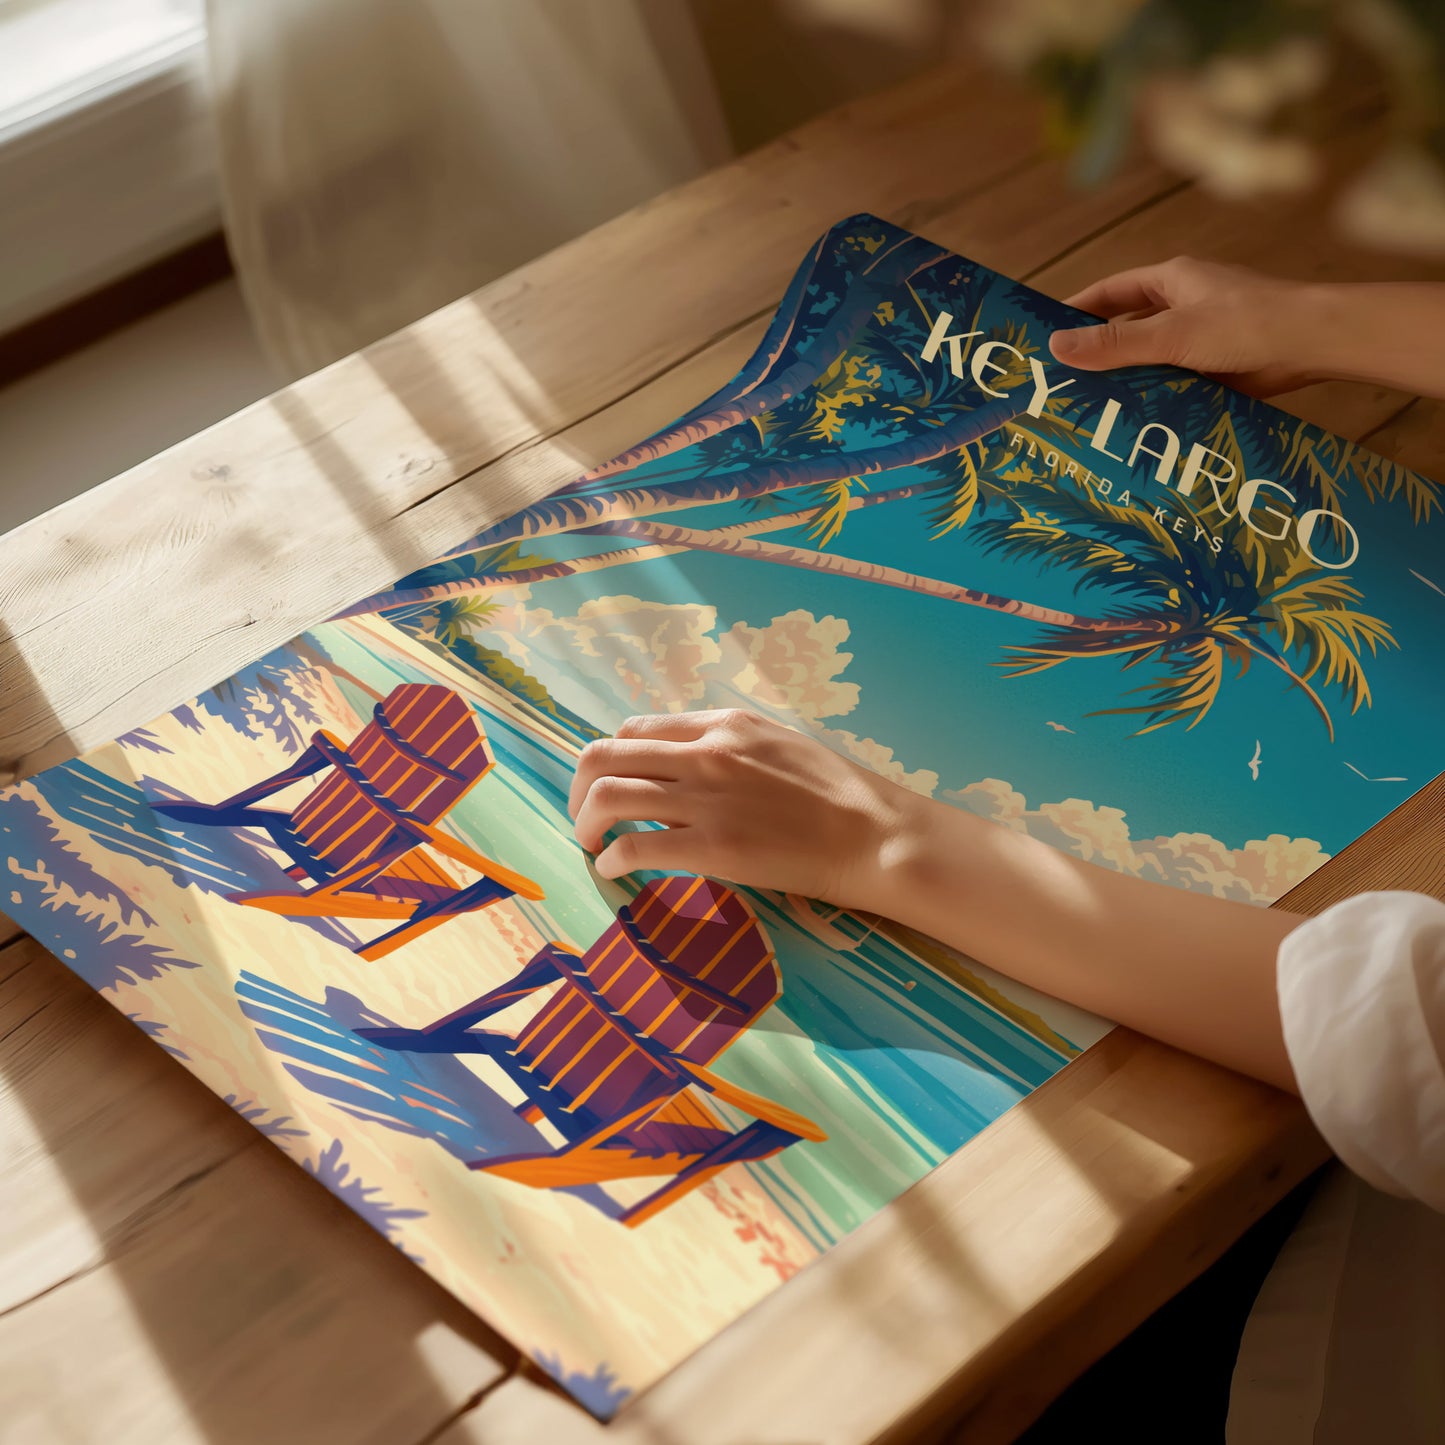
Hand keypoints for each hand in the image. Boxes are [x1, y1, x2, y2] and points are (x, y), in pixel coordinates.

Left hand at [568, 709, 920, 906]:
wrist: (874, 834)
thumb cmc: (836, 794)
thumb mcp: (776, 745)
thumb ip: (726, 748)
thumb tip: (682, 769)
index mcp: (721, 724)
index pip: (635, 729)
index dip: (610, 759)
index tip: (609, 786)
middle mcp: (705, 752)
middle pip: (605, 756)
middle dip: (579, 789)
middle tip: (585, 818)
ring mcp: (706, 799)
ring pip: (607, 795)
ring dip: (585, 823)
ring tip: (591, 845)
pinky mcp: (713, 846)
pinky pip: (635, 845)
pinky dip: (612, 859)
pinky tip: (615, 871)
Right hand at [1048, 256, 1320, 395]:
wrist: (1314, 344)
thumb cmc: (1246, 323)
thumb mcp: (1171, 334)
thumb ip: (1115, 343)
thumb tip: (1055, 346)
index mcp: (1172, 281)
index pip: (1110, 292)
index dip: (1077, 311)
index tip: (1044, 334)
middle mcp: (1184, 306)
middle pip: (1128, 328)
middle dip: (1097, 353)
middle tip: (1059, 381)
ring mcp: (1201, 338)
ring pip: (1150, 360)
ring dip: (1126, 381)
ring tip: (1088, 410)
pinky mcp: (1216, 368)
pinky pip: (1173, 383)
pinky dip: (1154, 399)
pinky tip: (1133, 422)